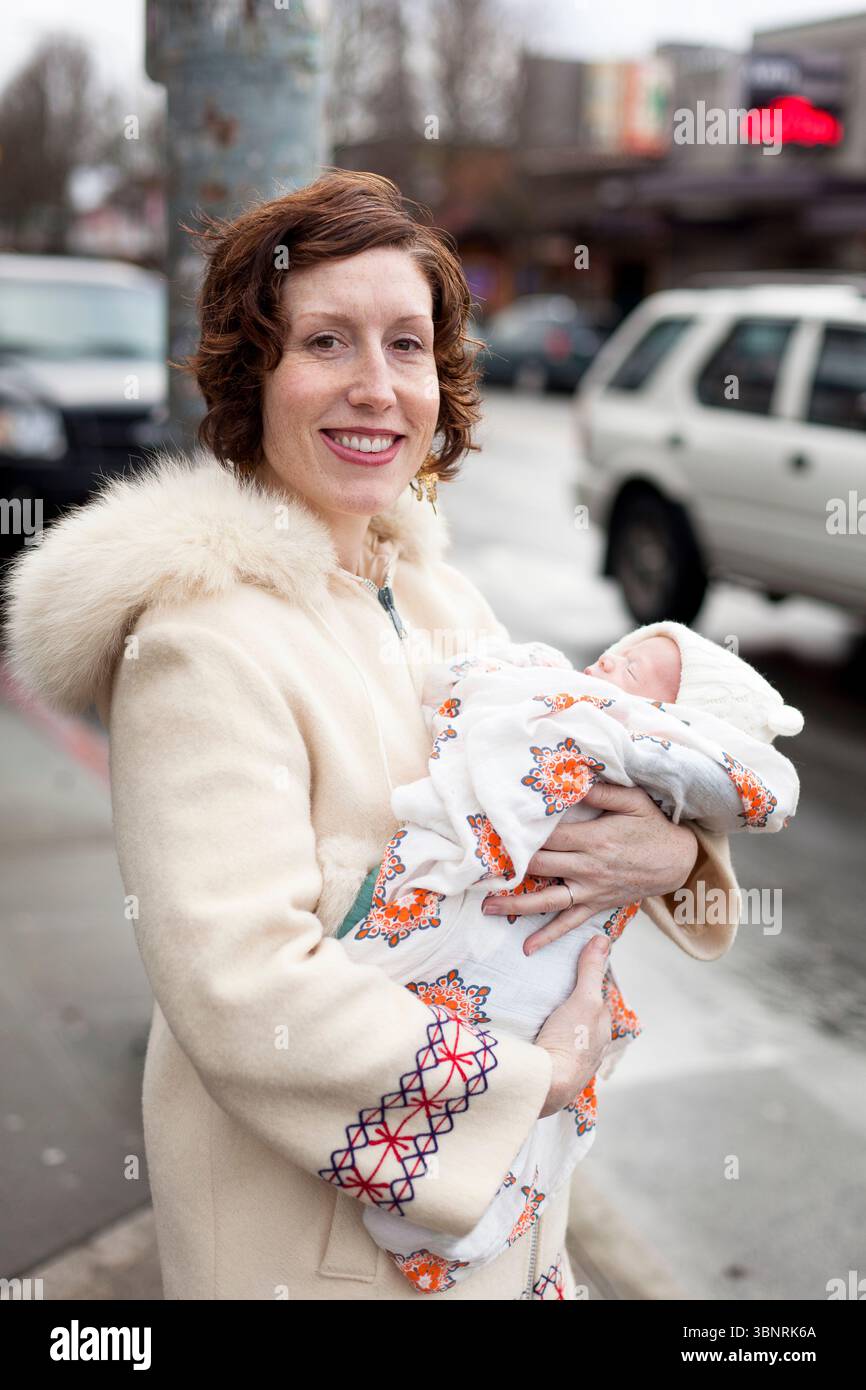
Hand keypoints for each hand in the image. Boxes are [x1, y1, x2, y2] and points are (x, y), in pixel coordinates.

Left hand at [482, 782, 698, 953]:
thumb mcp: (633, 801)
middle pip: (540, 867)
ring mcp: (591, 890)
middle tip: (475, 869)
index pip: (548, 838)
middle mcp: (588, 867)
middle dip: (507, 868)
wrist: (679, 862)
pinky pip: (570, 923)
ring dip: (516, 905)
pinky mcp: (597, 905)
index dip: (519, 835)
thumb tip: (571, 779)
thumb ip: (601, 792)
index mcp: (593, 839)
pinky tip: (528, 947)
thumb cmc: (653, 826)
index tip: (491, 832)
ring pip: (548, 900)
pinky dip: (549, 937)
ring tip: (487, 907)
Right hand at [536, 935, 612, 1116]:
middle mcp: (594, 1048)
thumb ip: (590, 971)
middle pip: (582, 1019)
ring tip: (537, 1013)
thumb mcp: (583, 1000)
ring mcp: (575, 1064)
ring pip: (568, 1038)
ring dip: (558, 1027)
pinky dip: (547, 1043)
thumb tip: (604, 938)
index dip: (585, 983)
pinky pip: (553, 1052)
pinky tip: (533, 1038)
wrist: (546, 1085)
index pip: (597, 999)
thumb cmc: (570, 1041)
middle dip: (571, 1007)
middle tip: (549, 990)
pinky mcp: (555, 1074)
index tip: (569, 968)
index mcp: (602, 1029)